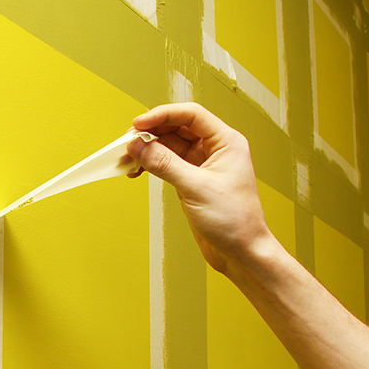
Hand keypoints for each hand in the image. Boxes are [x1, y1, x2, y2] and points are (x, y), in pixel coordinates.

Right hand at [126, 102, 273, 274]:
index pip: (190, 115)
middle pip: (176, 128)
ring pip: (168, 146)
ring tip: (127, 161)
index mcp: (226, 142)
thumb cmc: (234, 221)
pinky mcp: (191, 181)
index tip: (138, 124)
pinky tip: (137, 171)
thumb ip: (165, 164)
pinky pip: (166, 164)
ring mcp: (201, 165)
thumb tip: (139, 145)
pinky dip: (150, 165)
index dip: (162, 115)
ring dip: (146, 151)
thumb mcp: (196, 188)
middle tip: (127, 144)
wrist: (241, 253)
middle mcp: (214, 149)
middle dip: (150, 134)